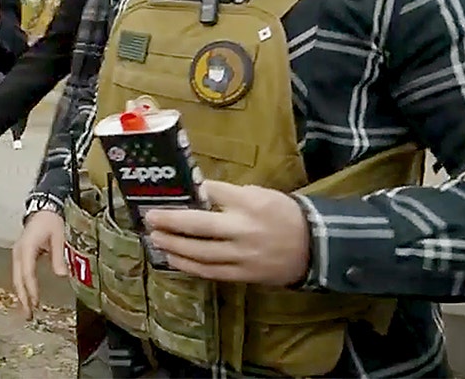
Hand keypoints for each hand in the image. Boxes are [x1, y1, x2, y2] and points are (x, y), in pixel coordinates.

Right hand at [12, 210, 67, 319]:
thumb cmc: (51, 222)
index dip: (31, 289)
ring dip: (21, 294)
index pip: (27, 273)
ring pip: (16, 278)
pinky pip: (19, 274)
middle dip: (22, 298)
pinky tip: (27, 297)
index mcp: (27, 248)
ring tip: (27, 311)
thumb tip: (61, 275)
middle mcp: (18, 253)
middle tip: (28, 315)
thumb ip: (58, 256)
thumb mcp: (58, 237)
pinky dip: (22, 287)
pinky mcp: (20, 256)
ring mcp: (17, 254)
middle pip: (18, 279)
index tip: (36, 303)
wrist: (43, 209)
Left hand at [145, 180, 310, 286]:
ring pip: (200, 253)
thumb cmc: (282, 215)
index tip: (167, 190)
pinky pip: (210, 271)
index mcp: (249, 203)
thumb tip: (196, 194)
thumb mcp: (261, 194)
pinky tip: (173, 259)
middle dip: (170, 222)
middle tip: (150, 218)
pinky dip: (188, 266)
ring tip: (155, 238)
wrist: (314, 246)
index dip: (188, 191)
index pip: (211, 192)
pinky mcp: (244, 274)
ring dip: (173, 246)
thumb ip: (229, 195)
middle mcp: (244, 229)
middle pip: (198, 225)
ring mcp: (242, 255)